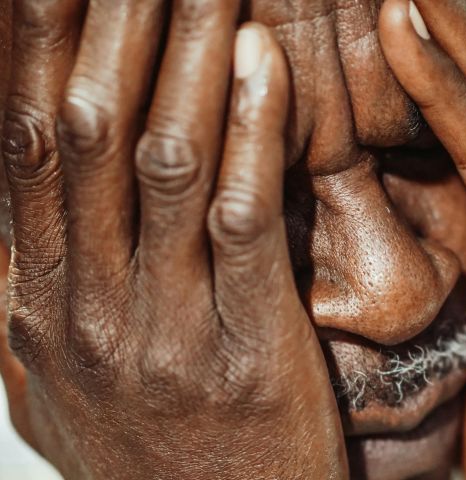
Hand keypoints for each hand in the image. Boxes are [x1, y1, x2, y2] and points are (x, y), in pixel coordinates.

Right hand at [1, 1, 346, 477]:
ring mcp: (160, 328)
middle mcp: (81, 302)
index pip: (27, 136)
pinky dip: (251, 134)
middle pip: (88, 125)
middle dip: (115, 18)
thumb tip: (9, 231)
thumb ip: (34, 302)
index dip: (39, 38)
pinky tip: (265, 60)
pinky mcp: (245, 351)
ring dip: (187, 53)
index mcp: (37, 299)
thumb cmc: (150, 456)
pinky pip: (241, 222)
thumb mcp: (60, 384)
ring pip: (163, 158)